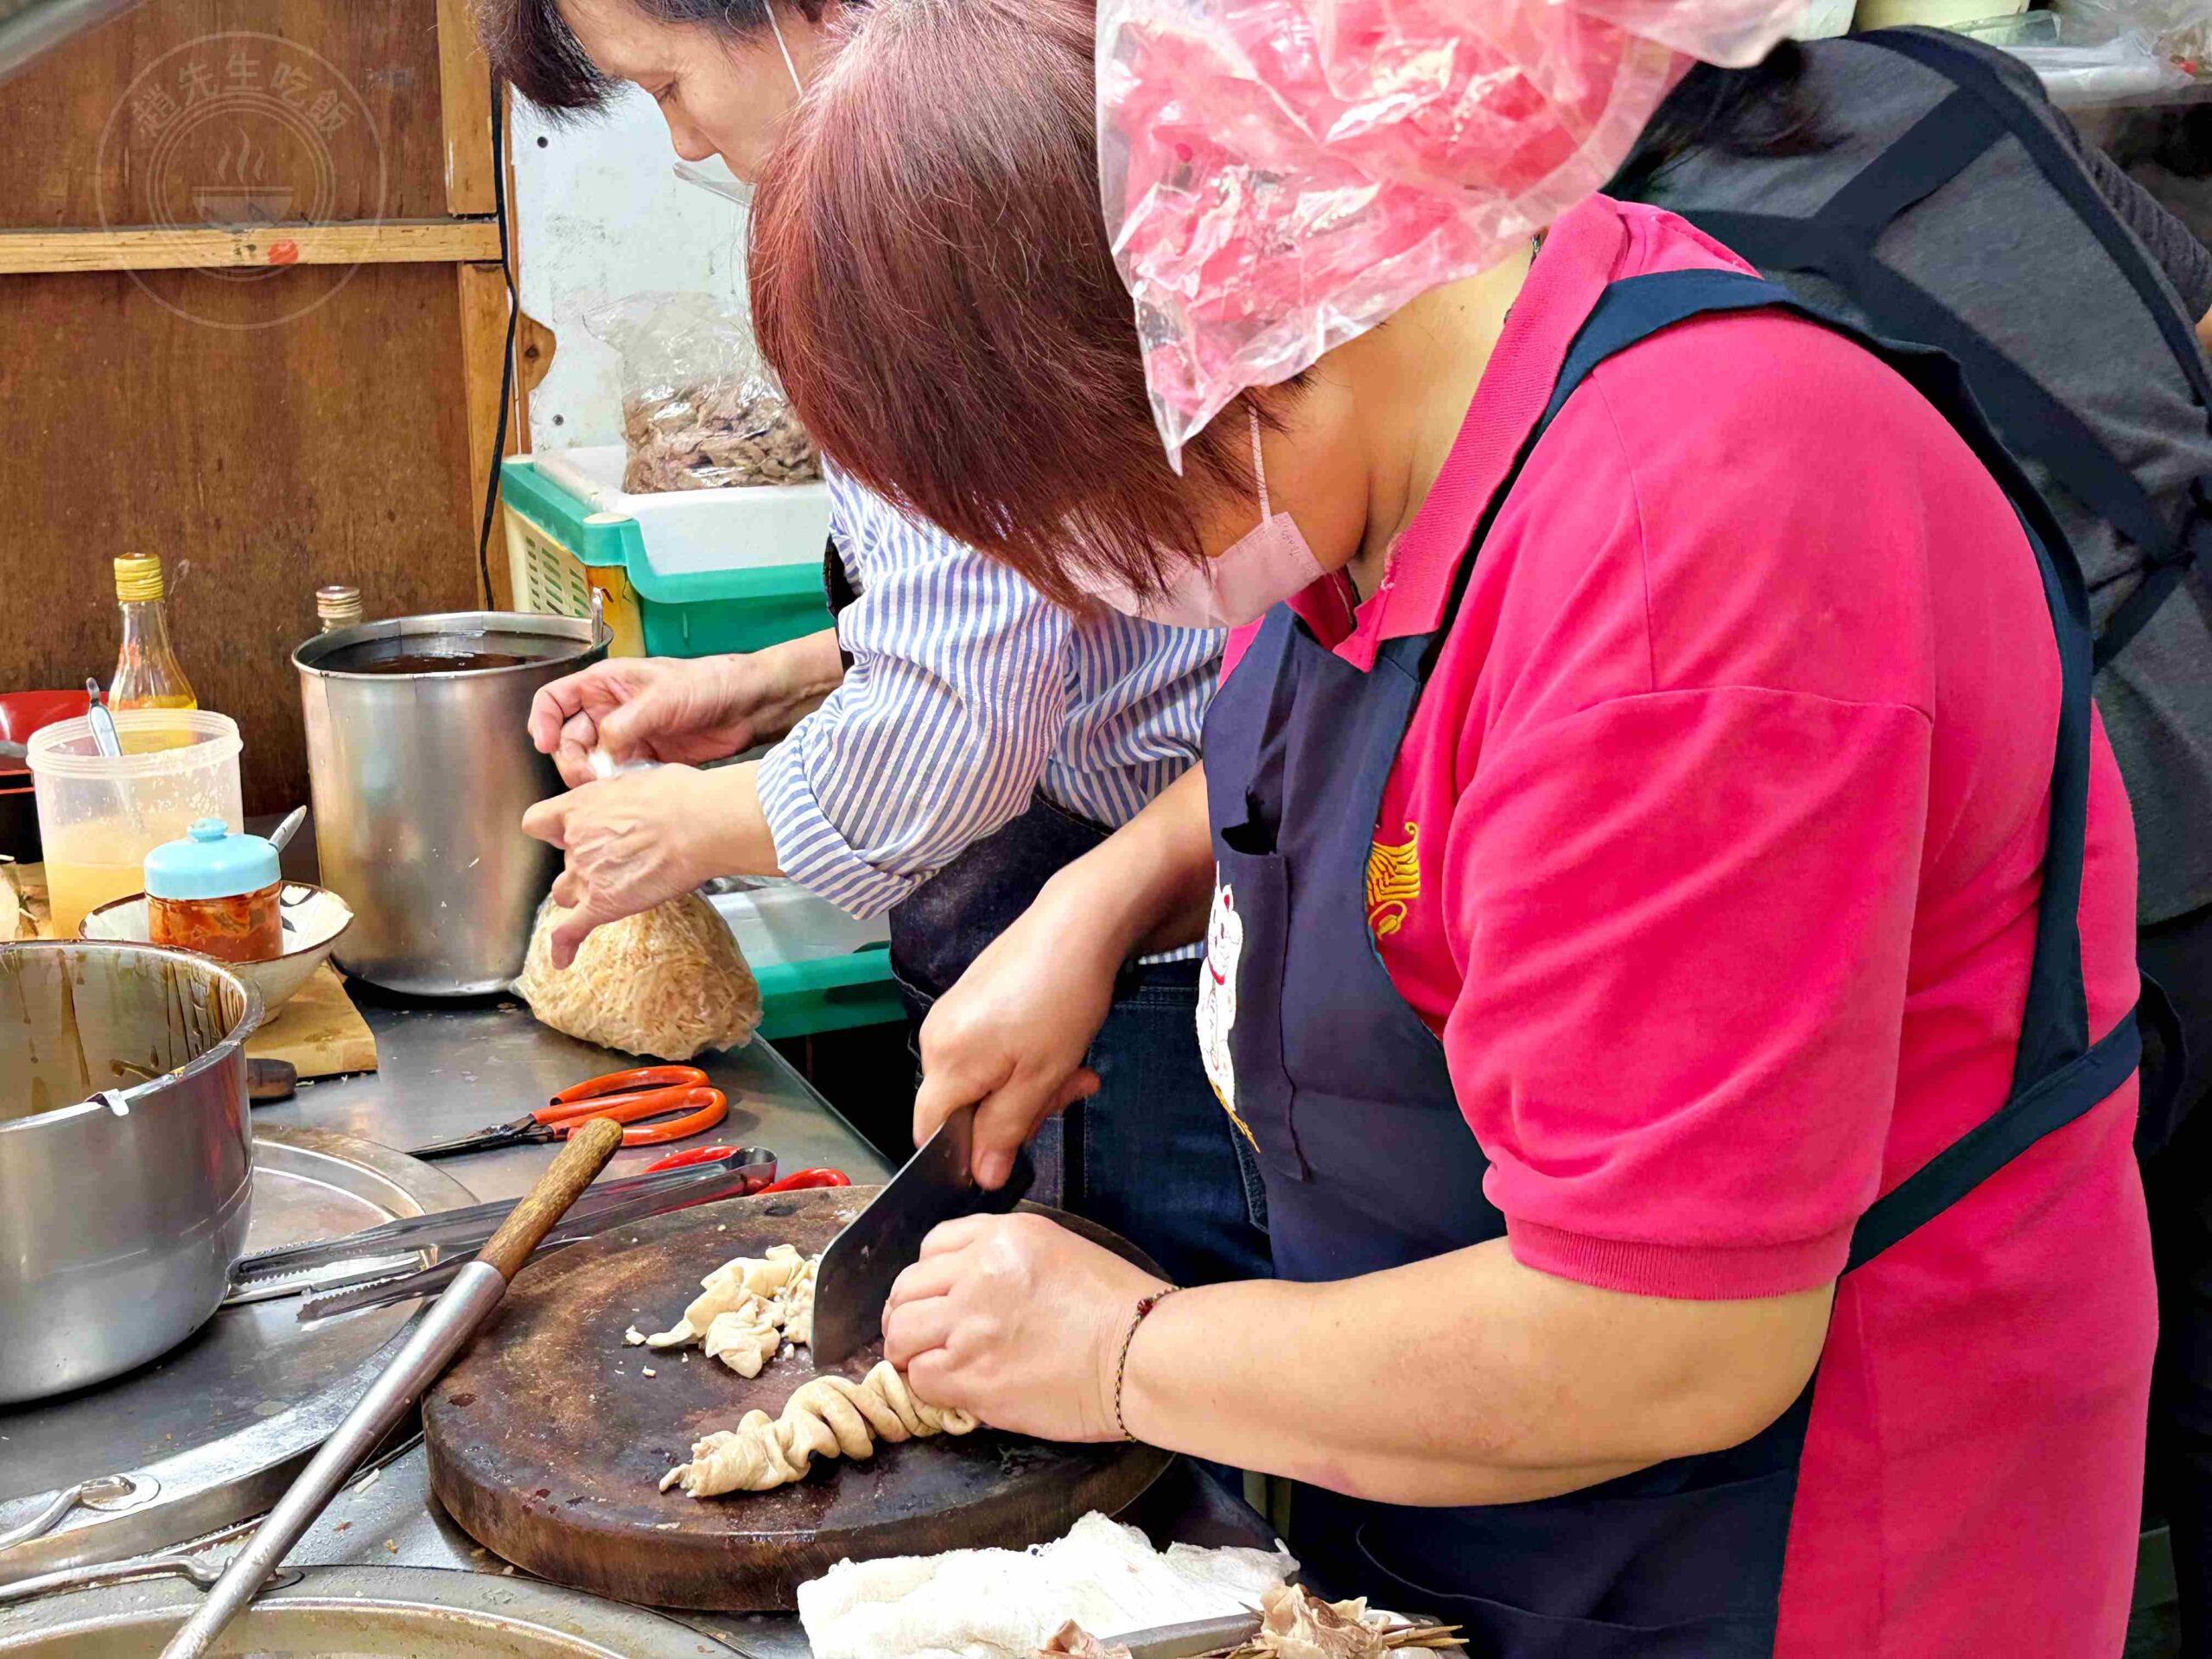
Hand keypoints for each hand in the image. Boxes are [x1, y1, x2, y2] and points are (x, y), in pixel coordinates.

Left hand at [519, 764, 747, 967]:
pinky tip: (563, 958)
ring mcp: (585, 875)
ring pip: (565, 893)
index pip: (539, 821)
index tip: (565, 832)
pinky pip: (571, 930)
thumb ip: (623, 795)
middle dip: (583, 863)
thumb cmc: (680, 798)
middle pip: (563, 861)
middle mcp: (575, 842)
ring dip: (579, 894)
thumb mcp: (641, 779)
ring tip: (606, 893)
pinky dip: (564, 945)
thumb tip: (637, 799)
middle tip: (617, 860)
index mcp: (580, 807)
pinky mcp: (602, 904)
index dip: (552, 829)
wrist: (697, 825)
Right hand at [528, 657, 768, 787]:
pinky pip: (616, 777)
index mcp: (604, 684)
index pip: (554, 699)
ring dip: (592, 778)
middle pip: (568, 739)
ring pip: (591, 762)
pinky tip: (625, 793)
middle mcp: (609, 710)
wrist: (747, 707)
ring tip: (606, 789)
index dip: (542, 720)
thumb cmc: (708, 683)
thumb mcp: (662, 697)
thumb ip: (626, 722)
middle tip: (586, 778)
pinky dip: (615, 787)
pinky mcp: (644, 759)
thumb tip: (602, 748)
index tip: (543, 743)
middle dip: (571, 760)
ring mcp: (626, 736)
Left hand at [883, 1212, 1165, 1440]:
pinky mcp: (972, 1375)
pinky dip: (929, 1387)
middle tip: (925, 1337)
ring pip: (901, 1332)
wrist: (1143, 1356)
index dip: (929, 1277)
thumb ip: (1009, 1260)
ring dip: (910, 1351)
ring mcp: (970, 1324)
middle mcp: (979, 1272)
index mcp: (1004, 1236)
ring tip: (932, 1365)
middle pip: (907, 1288)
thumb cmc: (1121, 1310)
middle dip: (909, 1314)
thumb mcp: (1062, 1252)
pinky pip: (921, 1378)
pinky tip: (955, 1389)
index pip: (933, 1245)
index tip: (936, 1299)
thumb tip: (971, 1288)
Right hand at [913, 874, 1121, 1189]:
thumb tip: (980, 1176)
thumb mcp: (1039, 1078)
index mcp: (944, 1060)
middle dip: (1016, 1111)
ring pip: (984, 1077)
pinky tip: (1062, 1046)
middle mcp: (937, 1036)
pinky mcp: (975, 997)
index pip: (930, 1132)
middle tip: (1069, 1092)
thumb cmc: (1060, 999)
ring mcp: (955, 1013)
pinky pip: (991, 1048)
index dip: (965, 1153)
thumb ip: (1005, 1131)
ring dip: (1030, 1084)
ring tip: (1076, 1069)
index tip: (1011, 1152)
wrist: (1078, 923)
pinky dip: (1026, 1057)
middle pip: (963, 1105)